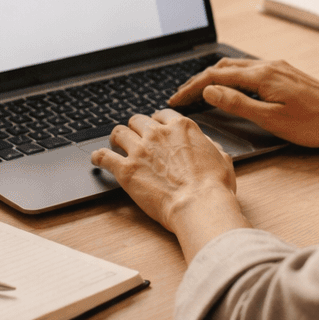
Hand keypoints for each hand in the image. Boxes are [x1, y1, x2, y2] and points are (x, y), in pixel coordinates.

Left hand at [92, 110, 249, 259]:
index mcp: (181, 127)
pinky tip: (96, 159)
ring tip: (114, 144)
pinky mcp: (126, 169)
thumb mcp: (222, 159)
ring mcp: (140, 150)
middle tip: (134, 137)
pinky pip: (104, 156)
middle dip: (135, 128)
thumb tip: (210, 146)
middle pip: (137, 120)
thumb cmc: (214, 186)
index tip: (154, 128)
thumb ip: (212, 146)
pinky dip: (98, 157)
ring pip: (119, 132)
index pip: (162, 114)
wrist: (199, 205)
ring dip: (116, 138)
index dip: (156, 122)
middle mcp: (158, 133)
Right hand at [169, 58, 318, 151]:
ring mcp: (278, 67)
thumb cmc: (314, 124)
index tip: (175, 100)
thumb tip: (210, 91)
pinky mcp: (286, 73)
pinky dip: (232, 77)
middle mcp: (268, 65)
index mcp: (262, 76)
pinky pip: (250, 69)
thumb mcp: (271, 119)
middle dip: (199, 80)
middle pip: (223, 67)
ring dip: (214, 77)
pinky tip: (231, 88)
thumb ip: (238, 103)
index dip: (192, 88)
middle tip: (182, 97)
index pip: (216, 76)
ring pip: (237, 66)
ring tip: (200, 93)